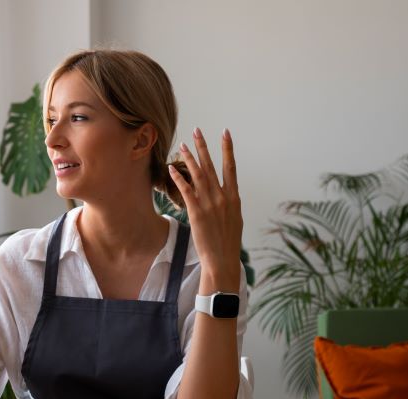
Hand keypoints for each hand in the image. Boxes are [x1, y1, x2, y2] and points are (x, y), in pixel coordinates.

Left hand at [168, 127, 242, 292]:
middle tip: (197, 130)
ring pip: (199, 174)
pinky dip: (179, 178)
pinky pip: (186, 190)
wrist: (222, 259)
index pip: (231, 167)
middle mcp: (222, 197)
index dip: (228, 148)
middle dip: (204, 147)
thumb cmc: (228, 242)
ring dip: (190, 158)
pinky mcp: (197, 212)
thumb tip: (228, 194)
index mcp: (234, 198)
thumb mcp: (235, 220)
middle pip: (212, 166)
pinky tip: (172, 168)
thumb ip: (230, 204)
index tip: (225, 133)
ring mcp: (210, 204)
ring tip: (182, 145)